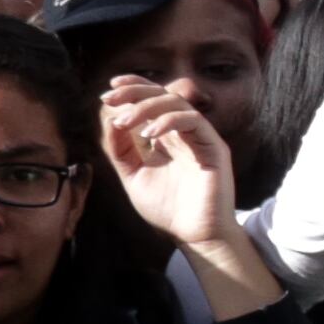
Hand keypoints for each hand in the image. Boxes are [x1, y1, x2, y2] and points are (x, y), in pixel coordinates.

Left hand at [100, 75, 240, 250]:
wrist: (193, 235)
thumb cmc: (167, 208)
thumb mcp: (133, 175)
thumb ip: (121, 150)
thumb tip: (109, 120)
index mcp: (166, 136)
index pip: (152, 100)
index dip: (134, 88)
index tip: (109, 90)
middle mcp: (183, 133)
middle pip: (162, 94)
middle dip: (135, 92)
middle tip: (110, 98)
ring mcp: (200, 137)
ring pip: (176, 103)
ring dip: (146, 107)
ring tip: (124, 122)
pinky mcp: (214, 147)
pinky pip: (193, 121)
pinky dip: (169, 121)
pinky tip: (149, 134)